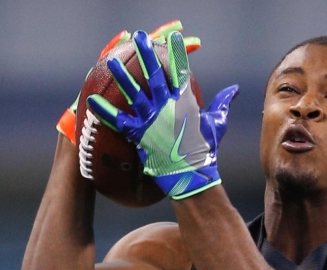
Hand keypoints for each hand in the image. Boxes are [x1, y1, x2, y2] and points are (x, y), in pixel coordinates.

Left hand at [87, 29, 238, 199]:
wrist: (193, 176)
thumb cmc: (207, 151)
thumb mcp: (218, 124)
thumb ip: (223, 103)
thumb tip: (235, 89)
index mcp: (186, 103)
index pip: (181, 72)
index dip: (177, 54)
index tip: (172, 38)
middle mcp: (167, 108)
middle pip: (154, 75)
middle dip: (146, 55)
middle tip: (139, 39)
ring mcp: (152, 121)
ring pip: (133, 93)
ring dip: (121, 76)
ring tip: (111, 62)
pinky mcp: (140, 135)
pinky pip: (118, 121)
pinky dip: (104, 111)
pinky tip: (91, 101)